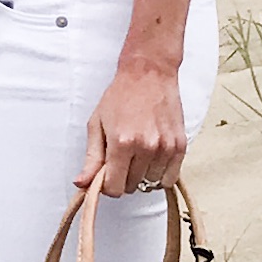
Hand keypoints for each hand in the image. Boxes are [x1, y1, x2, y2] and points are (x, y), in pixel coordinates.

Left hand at [79, 56, 187, 196]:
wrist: (148, 73)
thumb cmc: (120, 96)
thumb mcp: (97, 124)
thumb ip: (91, 158)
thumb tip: (82, 184)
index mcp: (122, 143)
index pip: (115, 188)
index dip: (108, 185)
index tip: (107, 174)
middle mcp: (146, 148)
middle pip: (132, 187)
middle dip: (124, 177)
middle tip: (122, 157)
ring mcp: (165, 148)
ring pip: (150, 183)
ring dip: (142, 174)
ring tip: (138, 153)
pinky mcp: (179, 146)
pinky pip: (169, 178)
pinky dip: (160, 174)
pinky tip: (152, 158)